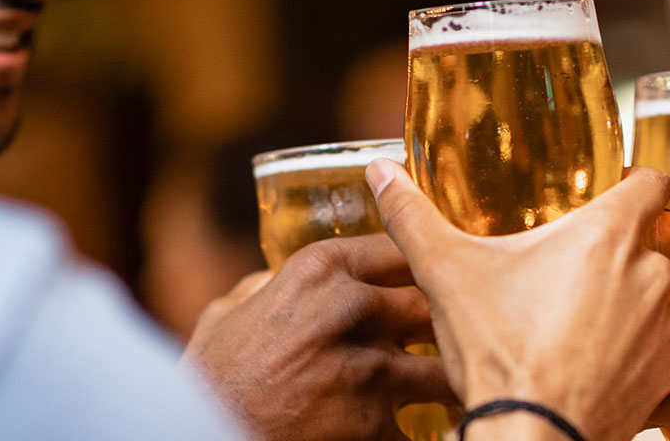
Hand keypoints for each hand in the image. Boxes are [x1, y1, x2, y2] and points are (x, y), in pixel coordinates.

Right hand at [185, 234, 452, 440]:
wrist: (208, 435)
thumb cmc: (212, 378)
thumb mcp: (229, 312)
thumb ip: (267, 287)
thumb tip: (279, 279)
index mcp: (319, 269)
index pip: (400, 248)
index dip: (423, 265)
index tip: (436, 276)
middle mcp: (352, 308)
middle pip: (435, 303)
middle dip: (450, 324)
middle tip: (462, 337)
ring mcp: (368, 367)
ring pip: (443, 369)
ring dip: (448, 382)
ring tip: (458, 389)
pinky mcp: (375, 424)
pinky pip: (419, 428)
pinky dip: (420, 434)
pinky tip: (429, 434)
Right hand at [367, 160, 669, 440]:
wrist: (531, 435)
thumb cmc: (499, 355)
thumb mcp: (446, 274)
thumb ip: (414, 217)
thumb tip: (383, 175)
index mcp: (607, 235)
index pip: (652, 182)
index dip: (633, 182)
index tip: (609, 193)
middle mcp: (649, 275)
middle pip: (643, 242)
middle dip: (610, 253)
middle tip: (564, 269)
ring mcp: (662, 327)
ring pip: (649, 295)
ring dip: (622, 300)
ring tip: (571, 319)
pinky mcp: (664, 372)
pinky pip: (655, 345)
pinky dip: (629, 347)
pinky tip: (587, 357)